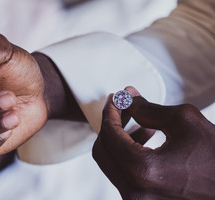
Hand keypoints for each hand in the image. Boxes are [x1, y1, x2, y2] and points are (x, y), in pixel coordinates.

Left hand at [93, 87, 214, 199]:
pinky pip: (124, 174)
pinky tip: (148, 139)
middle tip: (124, 106)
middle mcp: (134, 192)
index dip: (111, 110)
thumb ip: (147, 109)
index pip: (110, 133)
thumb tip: (126, 98)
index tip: (117, 97)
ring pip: (112, 163)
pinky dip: (128, 154)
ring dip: (120, 138)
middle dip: (112, 124)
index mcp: (142, 170)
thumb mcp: (184, 121)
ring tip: (142, 124)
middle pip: (103, 149)